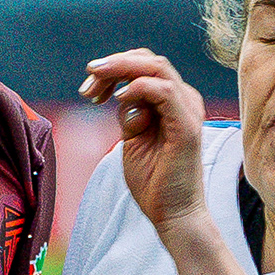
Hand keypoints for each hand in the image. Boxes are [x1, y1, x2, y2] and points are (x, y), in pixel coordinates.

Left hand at [80, 49, 207, 234]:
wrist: (172, 213)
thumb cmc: (153, 181)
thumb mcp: (132, 139)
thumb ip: (128, 114)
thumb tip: (118, 94)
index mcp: (171, 102)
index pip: (144, 67)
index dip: (115, 68)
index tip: (88, 86)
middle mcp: (183, 100)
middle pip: (148, 61)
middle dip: (114, 65)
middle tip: (87, 81)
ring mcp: (187, 110)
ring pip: (156, 68)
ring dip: (122, 70)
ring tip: (96, 85)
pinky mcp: (187, 127)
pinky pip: (164, 92)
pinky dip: (138, 88)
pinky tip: (118, 99)